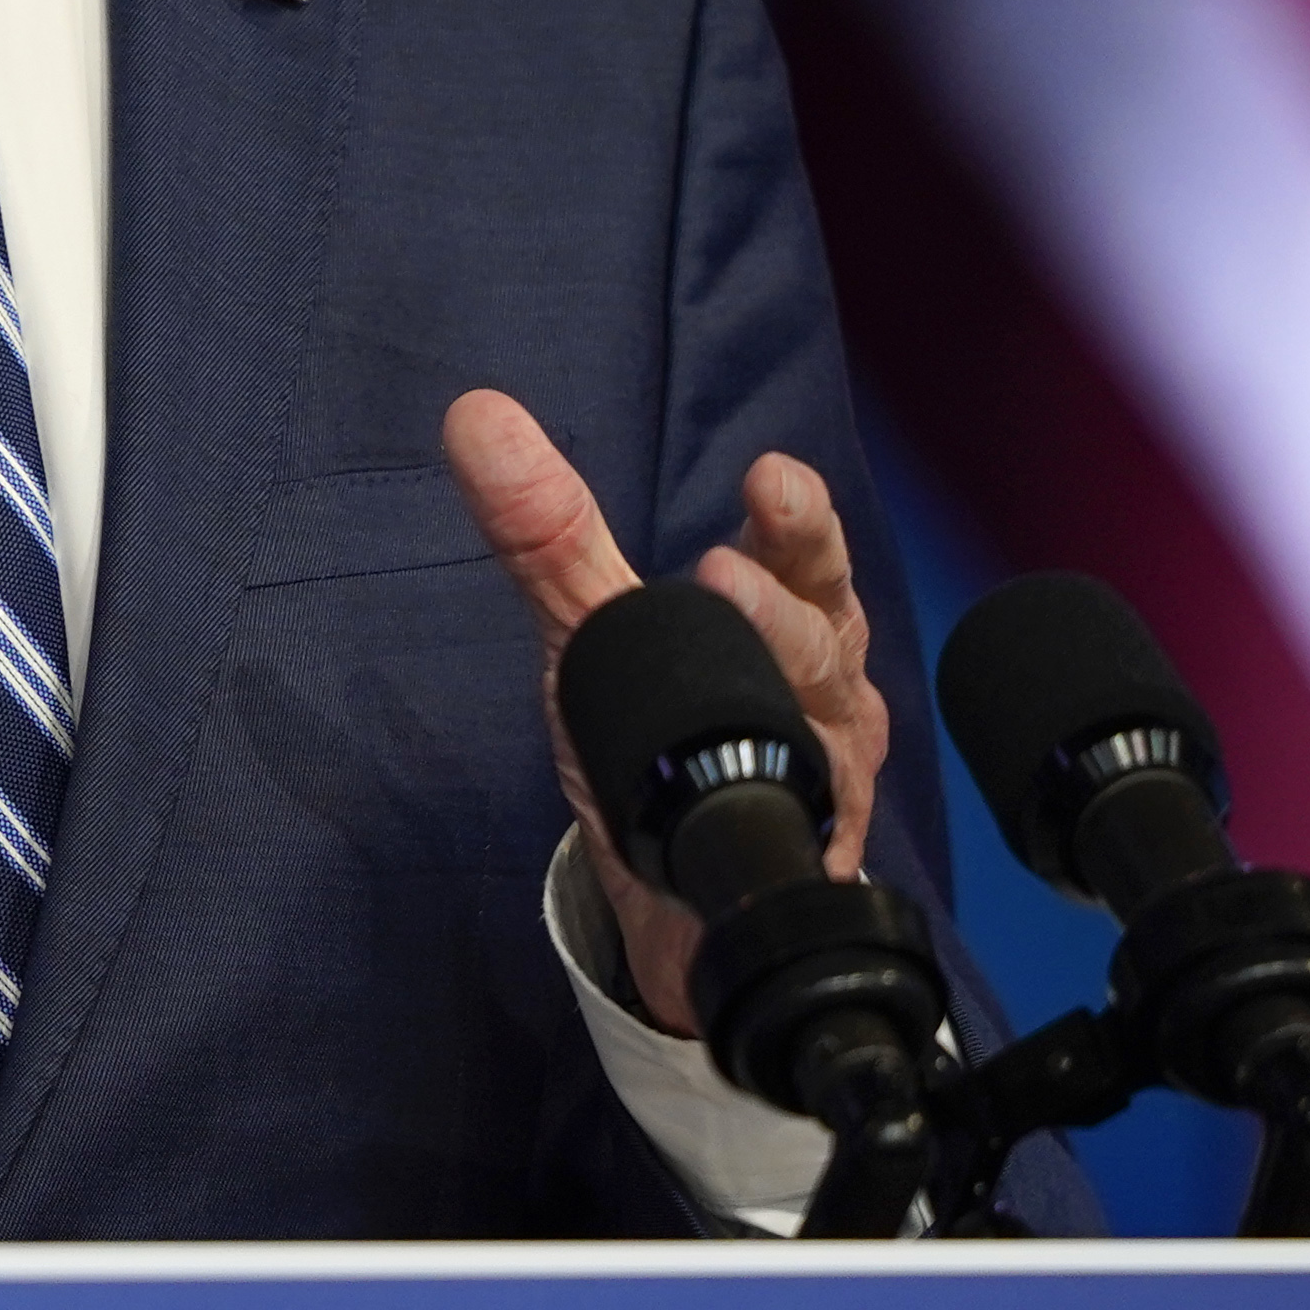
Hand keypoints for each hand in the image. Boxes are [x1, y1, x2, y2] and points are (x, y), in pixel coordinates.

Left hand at [438, 389, 887, 1038]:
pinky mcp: (820, 854)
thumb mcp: (598, 629)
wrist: (688, 890)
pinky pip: (816, 826)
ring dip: (779, 676)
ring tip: (729, 635)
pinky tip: (774, 796)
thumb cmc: (664, 733)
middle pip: (825, 627)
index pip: (803, 552)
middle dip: (780, 599)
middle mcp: (826, 684)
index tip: (768, 478)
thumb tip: (475, 418)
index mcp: (789, 612)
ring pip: (823, 720)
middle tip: (728, 570)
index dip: (793, 517)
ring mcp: (834, 772)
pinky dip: (796, 809)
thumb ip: (549, 534)